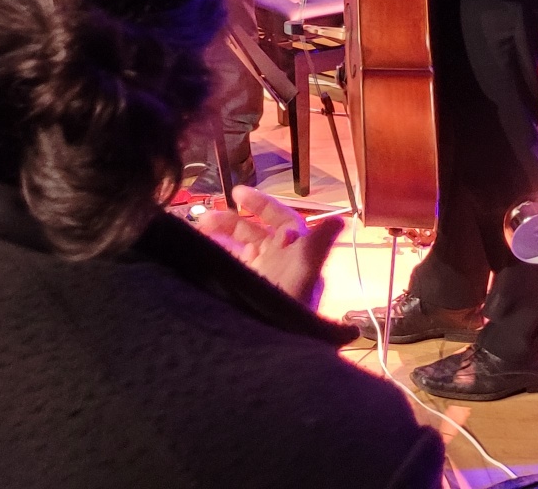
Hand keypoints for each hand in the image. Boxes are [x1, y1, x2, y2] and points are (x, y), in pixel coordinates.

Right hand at [196, 187, 344, 309]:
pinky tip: (199, 251)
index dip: (262, 204)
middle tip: (204, 219)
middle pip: (254, 231)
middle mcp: (279, 261)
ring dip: (219, 236)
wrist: (273, 343)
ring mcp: (261, 275)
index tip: (237, 194)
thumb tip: (340, 220)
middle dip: (230, 221)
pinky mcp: (246, 289)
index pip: (281, 219)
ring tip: (197, 233)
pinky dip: (215, 254)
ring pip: (238, 247)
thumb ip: (319, 244)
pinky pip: (229, 265)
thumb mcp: (305, 271)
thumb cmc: (289, 304)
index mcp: (295, 252)